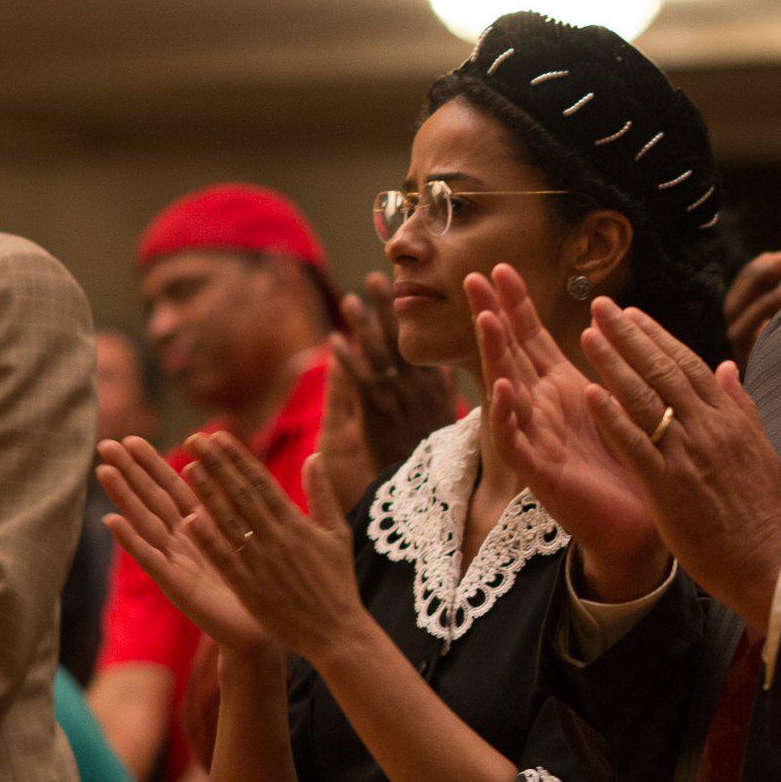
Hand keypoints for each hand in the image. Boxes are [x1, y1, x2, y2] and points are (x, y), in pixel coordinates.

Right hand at [97, 436, 275, 659]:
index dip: (153, 464)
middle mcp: (183, 542)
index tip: (132, 437)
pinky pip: (151, 559)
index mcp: (203, 527)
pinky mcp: (176, 586)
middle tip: (106, 444)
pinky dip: (131, 540)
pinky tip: (111, 521)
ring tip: (103, 471)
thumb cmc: (257, 586)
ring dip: (124, 497)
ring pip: (146, 523)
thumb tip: (244, 472)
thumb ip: (245, 506)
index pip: (174, 487)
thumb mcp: (254, 538)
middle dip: (130, 472)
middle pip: (153, 500)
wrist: (259, 632)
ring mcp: (176, 563)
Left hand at [183, 435, 372, 669]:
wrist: (336, 632)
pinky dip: (209, 539)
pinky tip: (190, 520)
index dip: (238, 458)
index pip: (262, 482)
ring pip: (230, 522)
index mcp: (298, 524)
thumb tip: (314, 457)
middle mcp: (278, 538)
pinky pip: (226, 559)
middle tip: (195, 439)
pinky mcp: (251, 588)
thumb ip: (322, 495)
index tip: (218, 436)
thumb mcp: (338, 534)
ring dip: (208, 494)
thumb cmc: (337, 583)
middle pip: (242, 495)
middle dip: (217, 465)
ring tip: (187, 468)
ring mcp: (263, 563)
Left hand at [320, 272, 457, 507]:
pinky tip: (335, 341)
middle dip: (386, 309)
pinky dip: (348, 361)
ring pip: (380, 356)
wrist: (423, 503)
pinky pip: (362, 383)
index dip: (405, 317)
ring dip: (365, 327)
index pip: (417, 344)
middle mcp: (416, 391)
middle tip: (376, 278)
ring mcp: (397, 402)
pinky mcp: (379, 418)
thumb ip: (441, 392)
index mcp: (433, 389)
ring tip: (351, 299)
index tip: (397, 288)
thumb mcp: (444, 423)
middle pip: (400, 342)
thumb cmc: (430, 467)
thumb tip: (445, 365)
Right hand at [471, 264, 669, 598]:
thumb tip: (618, 322)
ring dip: (494, 354)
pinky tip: (502, 387)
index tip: (501, 267)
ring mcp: (536, 439)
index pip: (532, 338)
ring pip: (507, 389)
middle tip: (473, 275)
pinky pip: (517, 439)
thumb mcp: (621, 405)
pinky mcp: (539, 472)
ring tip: (485, 318)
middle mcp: (541, 409)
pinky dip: (508, 413)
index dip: (516, 304)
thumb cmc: (628, 466)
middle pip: (510, 353)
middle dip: (492, 314)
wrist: (637, 528)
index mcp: (562, 389)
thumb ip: (612, 368)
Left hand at [579, 302, 780, 632]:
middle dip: (630, 336)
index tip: (631, 313)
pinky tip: (591, 394)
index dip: (657, 337)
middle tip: (601, 306)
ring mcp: (688, 456)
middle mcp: (709, 429)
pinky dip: (614, 418)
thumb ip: (740, 405)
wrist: (765, 560)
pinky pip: (637, 445)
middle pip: (663, 372)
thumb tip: (727, 366)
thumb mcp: (759, 448)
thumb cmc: (759, 510)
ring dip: (615, 365)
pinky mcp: (670, 486)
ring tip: (588, 336)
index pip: (688, 365)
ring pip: (646, 400)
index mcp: (729, 419)